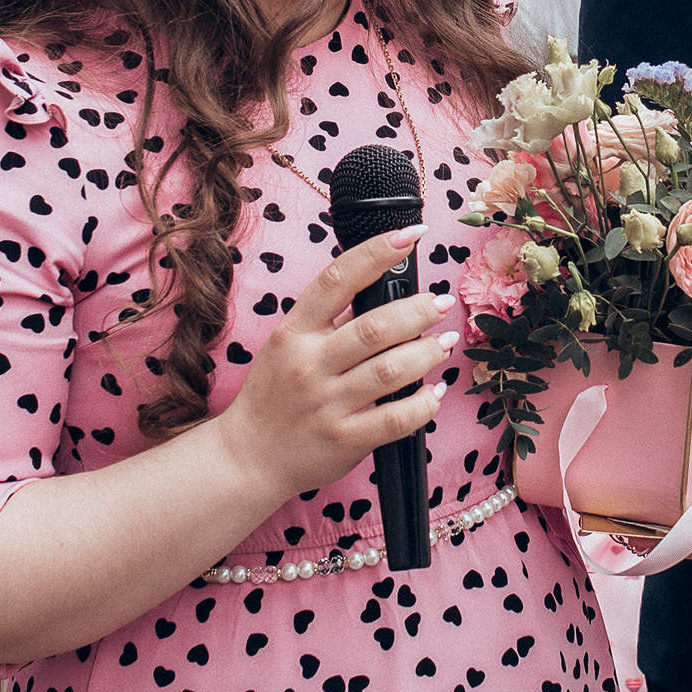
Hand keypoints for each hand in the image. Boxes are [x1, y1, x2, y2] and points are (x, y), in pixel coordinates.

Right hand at [206, 224, 453, 495]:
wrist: (245, 457)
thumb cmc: (274, 395)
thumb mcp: (287, 346)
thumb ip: (328, 322)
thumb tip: (386, 291)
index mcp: (293, 332)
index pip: (338, 279)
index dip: (378, 251)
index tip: (411, 234)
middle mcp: (309, 364)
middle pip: (376, 326)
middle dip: (419, 309)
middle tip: (440, 303)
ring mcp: (326, 404)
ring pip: (392, 370)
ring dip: (428, 352)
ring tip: (445, 343)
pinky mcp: (344, 440)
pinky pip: (397, 418)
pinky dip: (424, 403)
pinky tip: (434, 392)